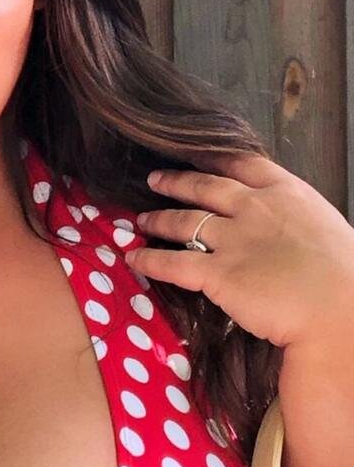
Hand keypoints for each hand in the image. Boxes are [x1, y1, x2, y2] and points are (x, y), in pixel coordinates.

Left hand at [125, 153, 353, 352]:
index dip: (213, 159)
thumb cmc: (346, 276)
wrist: (340, 311)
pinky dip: (149, 259)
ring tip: (141, 220)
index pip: (242, 164)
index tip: (194, 155)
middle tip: (155, 179)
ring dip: (158, 219)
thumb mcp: (324, 228)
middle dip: (176, 182)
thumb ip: (297, 221)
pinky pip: (173, 263)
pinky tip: (133, 258)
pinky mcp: (217, 273)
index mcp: (287, 193)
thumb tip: (287, 230)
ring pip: (183, 221)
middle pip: (204, 187)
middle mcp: (254, 208)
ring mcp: (232, 239)